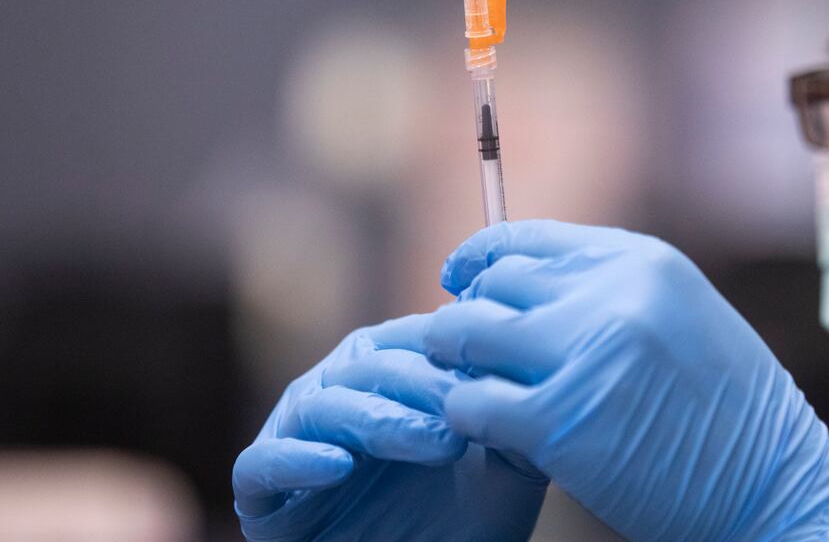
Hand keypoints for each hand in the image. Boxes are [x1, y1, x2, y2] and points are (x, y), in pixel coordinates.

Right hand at [233, 315, 546, 541]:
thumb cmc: (464, 521)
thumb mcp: (505, 469)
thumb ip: (516, 417)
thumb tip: (535, 367)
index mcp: (391, 373)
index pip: (417, 338)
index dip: (455, 348)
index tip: (499, 368)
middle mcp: (339, 392)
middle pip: (372, 364)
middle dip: (426, 384)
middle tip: (469, 410)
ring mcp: (297, 438)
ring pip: (324, 405)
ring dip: (380, 418)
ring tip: (438, 442)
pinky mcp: (261, 492)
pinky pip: (262, 464)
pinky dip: (296, 459)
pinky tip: (339, 465)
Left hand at [429, 220, 828, 541]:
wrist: (777, 490)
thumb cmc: (731, 417)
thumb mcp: (684, 319)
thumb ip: (614, 293)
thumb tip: (524, 286)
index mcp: (643, 263)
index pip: (528, 238)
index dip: (481, 259)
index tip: (459, 279)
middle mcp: (612, 294)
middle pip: (493, 284)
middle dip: (468, 317)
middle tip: (463, 352)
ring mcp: (584, 354)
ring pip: (467, 334)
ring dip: (458, 364)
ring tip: (472, 389)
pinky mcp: (559, 422)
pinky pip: (470, 403)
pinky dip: (467, 416)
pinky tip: (491, 433)